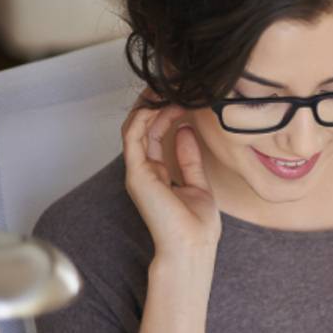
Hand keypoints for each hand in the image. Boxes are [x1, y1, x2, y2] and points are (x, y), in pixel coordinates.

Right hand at [121, 95, 220, 258]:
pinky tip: (160, 103)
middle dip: (155, 104)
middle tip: (172, 84)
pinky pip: (134, 136)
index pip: (155, 134)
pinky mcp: (137, 173)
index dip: (167, 113)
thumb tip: (185, 131)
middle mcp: (144, 171)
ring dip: (150, 105)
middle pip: (143, 127)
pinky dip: (144, 116)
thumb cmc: (196, 227)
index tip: (184, 97)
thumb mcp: (198, 184)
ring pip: (136, 127)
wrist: (191, 248)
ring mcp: (138, 172)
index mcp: (157, 174)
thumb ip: (189, 159)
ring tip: (168, 89)